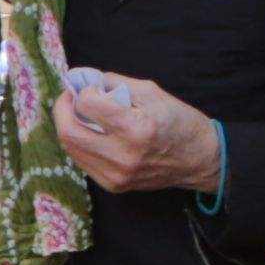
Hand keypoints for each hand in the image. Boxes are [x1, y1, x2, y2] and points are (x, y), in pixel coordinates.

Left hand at [55, 69, 224, 191]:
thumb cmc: (180, 122)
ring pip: (71, 148)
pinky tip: (90, 132)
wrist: (201, 160)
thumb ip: (115, 83)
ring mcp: (116, 174)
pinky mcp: (113, 185)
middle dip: (63, 108)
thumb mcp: (153, 92)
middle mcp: (124, 155)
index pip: (88, 105)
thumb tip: (85, 78)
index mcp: (137, 128)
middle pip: (69, 131)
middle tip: (70, 97)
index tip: (91, 86)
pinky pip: (82, 161)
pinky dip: (80, 143)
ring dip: (68, 125)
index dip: (84, 91)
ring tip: (79, 113)